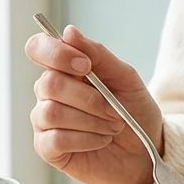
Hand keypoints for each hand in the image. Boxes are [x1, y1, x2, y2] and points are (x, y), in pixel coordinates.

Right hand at [25, 24, 161, 183]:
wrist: (145, 151)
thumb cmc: (133, 112)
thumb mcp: (126, 78)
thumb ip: (99, 55)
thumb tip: (69, 32)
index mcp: (66, 69)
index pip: (39, 48)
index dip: (56, 53)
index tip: (85, 65)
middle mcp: (49, 92)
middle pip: (49, 83)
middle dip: (89, 97)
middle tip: (115, 110)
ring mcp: (45, 121)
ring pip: (52, 112)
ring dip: (91, 120)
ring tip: (113, 127)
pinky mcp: (48, 148)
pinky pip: (55, 139)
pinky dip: (86, 139)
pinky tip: (100, 140)